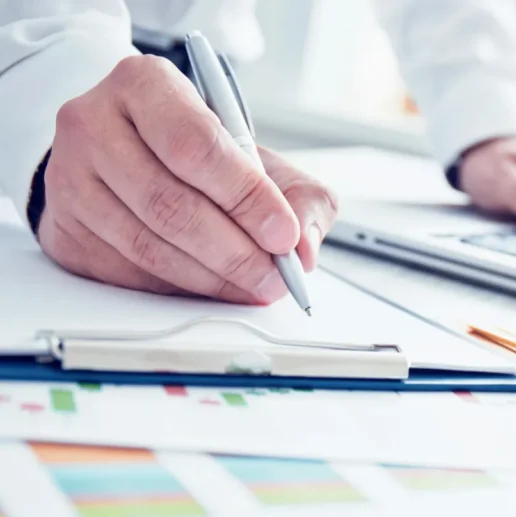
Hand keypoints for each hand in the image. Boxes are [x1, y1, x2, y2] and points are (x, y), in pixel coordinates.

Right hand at [37, 55, 336, 303]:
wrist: (132, 154)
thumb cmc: (201, 152)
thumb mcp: (260, 156)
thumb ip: (299, 194)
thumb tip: (305, 247)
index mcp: (144, 85)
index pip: (196, 145)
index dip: (246, 197)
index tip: (283, 234)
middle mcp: (94, 124)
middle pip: (169, 203)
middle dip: (235, 251)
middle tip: (275, 275)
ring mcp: (71, 179)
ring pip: (147, 245)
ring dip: (211, 278)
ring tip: (254, 285)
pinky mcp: (65, 230)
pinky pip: (127, 272)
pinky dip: (180, 288)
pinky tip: (214, 286)